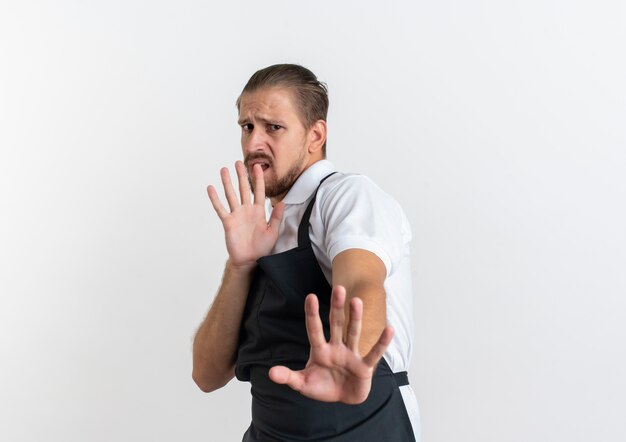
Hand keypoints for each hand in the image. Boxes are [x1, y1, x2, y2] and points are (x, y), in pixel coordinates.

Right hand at [207, 161, 283, 268]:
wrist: (249, 260)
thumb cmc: (262, 248)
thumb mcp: (273, 232)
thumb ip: (277, 217)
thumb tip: (282, 202)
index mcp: (259, 212)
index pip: (259, 191)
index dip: (258, 179)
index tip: (257, 167)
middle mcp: (247, 210)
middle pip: (244, 189)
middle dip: (242, 175)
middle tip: (239, 162)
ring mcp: (236, 215)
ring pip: (231, 195)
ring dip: (227, 182)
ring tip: (224, 169)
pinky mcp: (228, 222)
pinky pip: (220, 208)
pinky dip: (215, 199)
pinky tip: (211, 188)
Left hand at [268, 285, 393, 403]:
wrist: (342, 399)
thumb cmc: (323, 387)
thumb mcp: (303, 384)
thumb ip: (288, 377)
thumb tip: (270, 373)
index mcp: (320, 350)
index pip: (314, 330)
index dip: (312, 314)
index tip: (310, 297)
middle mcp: (336, 348)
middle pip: (336, 324)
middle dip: (336, 308)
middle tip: (339, 288)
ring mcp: (351, 355)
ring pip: (353, 333)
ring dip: (355, 318)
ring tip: (356, 301)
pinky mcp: (364, 367)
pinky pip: (374, 353)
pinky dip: (382, 343)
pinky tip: (389, 329)